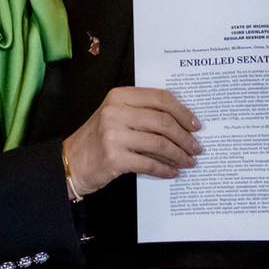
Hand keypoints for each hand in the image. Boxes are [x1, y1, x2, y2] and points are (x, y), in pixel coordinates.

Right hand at [62, 87, 202, 195]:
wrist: (72, 162)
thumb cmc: (99, 138)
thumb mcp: (117, 115)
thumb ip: (143, 113)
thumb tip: (183, 123)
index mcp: (119, 96)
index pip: (160, 98)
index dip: (183, 111)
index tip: (196, 124)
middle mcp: (115, 112)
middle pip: (163, 121)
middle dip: (185, 136)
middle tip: (197, 147)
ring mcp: (114, 135)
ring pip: (159, 143)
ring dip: (179, 155)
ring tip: (189, 161)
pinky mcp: (114, 158)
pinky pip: (149, 163)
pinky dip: (165, 169)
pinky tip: (173, 172)